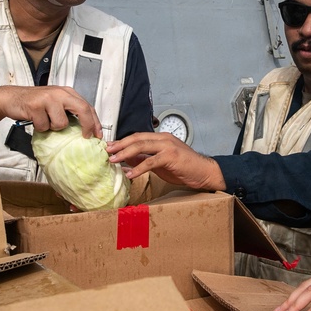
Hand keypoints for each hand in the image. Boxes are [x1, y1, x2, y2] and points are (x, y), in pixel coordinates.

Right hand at [0, 85, 101, 138]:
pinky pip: (44, 126)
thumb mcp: (55, 102)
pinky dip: (40, 128)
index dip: (95, 121)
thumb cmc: (35, 103)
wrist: (11, 98)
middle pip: (82, 109)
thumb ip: (69, 110)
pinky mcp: (36, 106)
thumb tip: (86, 128)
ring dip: (53, 127)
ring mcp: (48, 98)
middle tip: (85, 136)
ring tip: (45, 120)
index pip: (87, 106)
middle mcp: (60, 93)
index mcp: (67, 92)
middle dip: (87, 125)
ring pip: (61, 123)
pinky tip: (35, 119)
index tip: (98, 134)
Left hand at [106, 132, 225, 189]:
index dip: (123, 141)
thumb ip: (145, 159)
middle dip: (120, 144)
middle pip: (137, 138)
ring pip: (142, 146)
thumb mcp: (161, 163)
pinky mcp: (171, 157)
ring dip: (125, 153)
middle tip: (107, 150)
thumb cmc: (184, 168)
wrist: (204, 172)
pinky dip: (139, 168)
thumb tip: (128, 160)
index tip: (110, 147)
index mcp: (161, 138)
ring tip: (113, 160)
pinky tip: (130, 174)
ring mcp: (168, 146)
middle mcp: (163, 139)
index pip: (138, 136)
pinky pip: (151, 161)